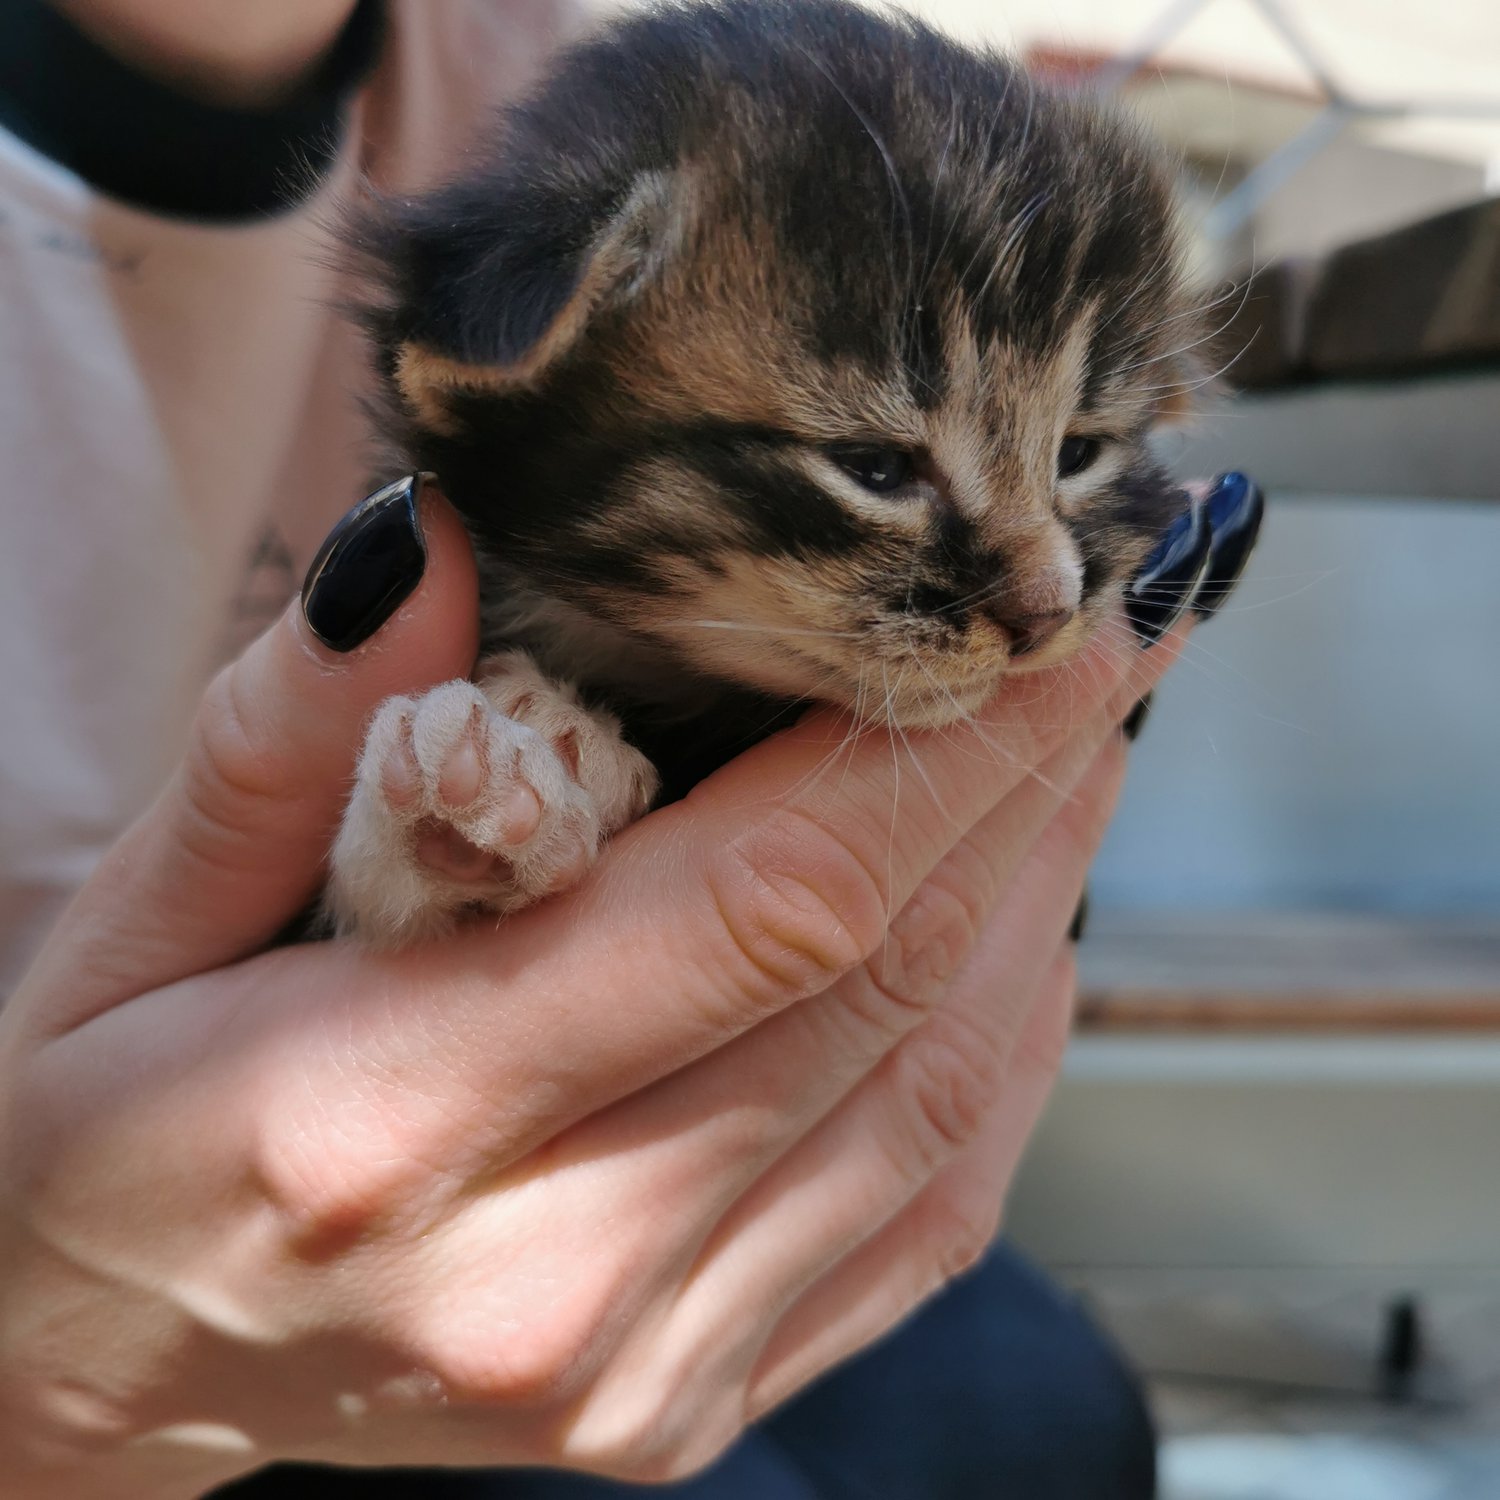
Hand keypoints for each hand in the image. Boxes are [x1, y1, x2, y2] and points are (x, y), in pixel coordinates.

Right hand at [0, 482, 1187, 1498]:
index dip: (947, 749)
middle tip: (1102, 648)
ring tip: (1081, 765)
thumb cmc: (99, 1124)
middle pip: (885, 985)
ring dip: (1039, 911)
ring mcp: (637, 1366)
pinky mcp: (682, 1404)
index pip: (768, 901)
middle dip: (1029, 793)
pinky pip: (919, 1226)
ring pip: (934, 1103)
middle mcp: (548, 1273)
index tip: (1054, 625)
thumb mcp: (140, 908)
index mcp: (397, 1115)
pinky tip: (1026, 953)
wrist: (76, 1365)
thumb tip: (450, 545)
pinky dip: (1002, 1071)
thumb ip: (291, 726)